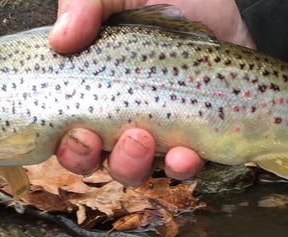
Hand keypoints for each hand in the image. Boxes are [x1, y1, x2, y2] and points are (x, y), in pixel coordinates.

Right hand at [50, 0, 254, 185]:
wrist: (228, 3)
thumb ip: (84, 6)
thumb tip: (59, 40)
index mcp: (94, 91)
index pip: (66, 131)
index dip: (64, 144)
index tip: (72, 131)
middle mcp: (120, 117)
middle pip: (93, 160)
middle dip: (87, 158)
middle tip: (96, 138)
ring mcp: (157, 131)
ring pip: (133, 170)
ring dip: (130, 164)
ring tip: (141, 138)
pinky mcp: (193, 137)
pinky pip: (183, 167)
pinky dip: (181, 167)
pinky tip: (184, 153)